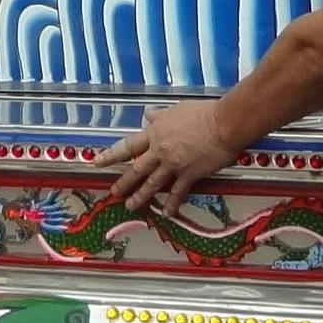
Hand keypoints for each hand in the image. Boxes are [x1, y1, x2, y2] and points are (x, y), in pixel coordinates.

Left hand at [102, 102, 240, 209]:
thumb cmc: (204, 113)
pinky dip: (171, 204)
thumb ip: (160, 116)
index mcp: (156, 133)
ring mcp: (173, 164)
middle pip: (137, 169)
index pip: (128, 146)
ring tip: (131, 205)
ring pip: (152, 184)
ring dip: (140, 196)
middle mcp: (160, 150)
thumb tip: (150, 114)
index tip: (98, 161)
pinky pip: (177, 193)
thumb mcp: (177, 109)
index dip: (111, 155)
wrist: (223, 124)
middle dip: (123, 182)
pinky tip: (166, 213)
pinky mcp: (189, 174)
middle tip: (114, 191)